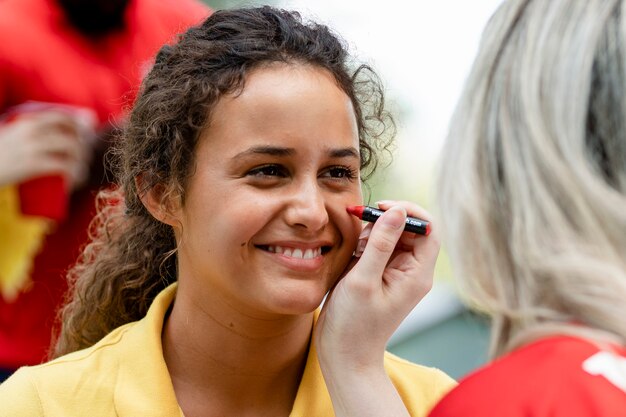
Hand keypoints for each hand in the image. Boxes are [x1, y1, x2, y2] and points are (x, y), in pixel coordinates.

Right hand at [0, 111, 93, 188]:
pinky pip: (63, 166)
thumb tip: (54, 131)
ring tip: (81, 171)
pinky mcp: (32, 164)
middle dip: (84, 148)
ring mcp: (32, 147)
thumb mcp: (10, 134)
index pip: (62, 117)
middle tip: (83, 159)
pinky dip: (76, 173)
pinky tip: (78, 179)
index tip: (83, 136)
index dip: (78, 126)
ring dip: (82, 162)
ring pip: (71, 150)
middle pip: (71, 136)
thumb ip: (27, 130)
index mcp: (27, 121)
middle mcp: (32, 130)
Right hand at [314, 201, 439, 416]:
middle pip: (409, 229)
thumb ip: (380, 243)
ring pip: (391, 236)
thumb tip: (396, 211)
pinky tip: (351, 260)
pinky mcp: (380, 275)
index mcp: (417, 274)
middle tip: (362, 235)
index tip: (381, 208)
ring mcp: (396, 274)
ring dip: (371, 234)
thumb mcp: (363, 280)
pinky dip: (364, 245)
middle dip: (384, 223)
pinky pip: (378, 248)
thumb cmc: (353, 325)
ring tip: (355, 255)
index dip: (408, 212)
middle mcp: (411, 272)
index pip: (428, 228)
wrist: (343, 355)